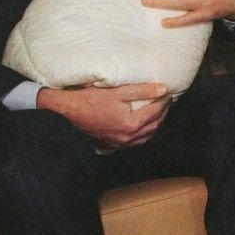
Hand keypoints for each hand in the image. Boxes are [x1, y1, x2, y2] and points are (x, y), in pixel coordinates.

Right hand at [37, 82, 170, 148]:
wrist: (66, 112)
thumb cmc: (90, 99)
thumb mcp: (117, 91)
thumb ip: (142, 90)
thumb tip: (163, 89)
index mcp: (131, 124)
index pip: (155, 111)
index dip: (164, 100)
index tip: (168, 91)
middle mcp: (127, 138)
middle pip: (154, 126)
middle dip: (163, 112)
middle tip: (167, 100)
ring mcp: (119, 143)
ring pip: (146, 136)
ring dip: (155, 124)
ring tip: (159, 111)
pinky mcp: (112, 145)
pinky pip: (135, 141)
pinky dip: (144, 132)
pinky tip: (143, 124)